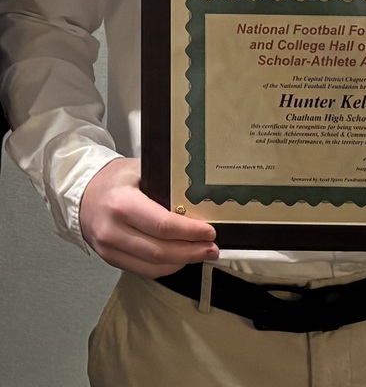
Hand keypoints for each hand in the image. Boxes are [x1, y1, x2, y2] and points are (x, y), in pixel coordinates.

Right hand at [80, 157, 218, 276]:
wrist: (80, 193)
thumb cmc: (113, 179)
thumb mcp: (138, 170)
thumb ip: (163, 183)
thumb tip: (197, 195)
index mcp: (122, 204)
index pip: (162, 225)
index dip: (189, 232)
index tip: (209, 231)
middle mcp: (113, 230)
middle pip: (159, 250)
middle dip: (191, 252)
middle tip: (212, 248)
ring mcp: (109, 248)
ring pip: (152, 266)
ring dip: (181, 262)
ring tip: (201, 254)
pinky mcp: (110, 259)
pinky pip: (142, 269)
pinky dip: (165, 267)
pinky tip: (180, 259)